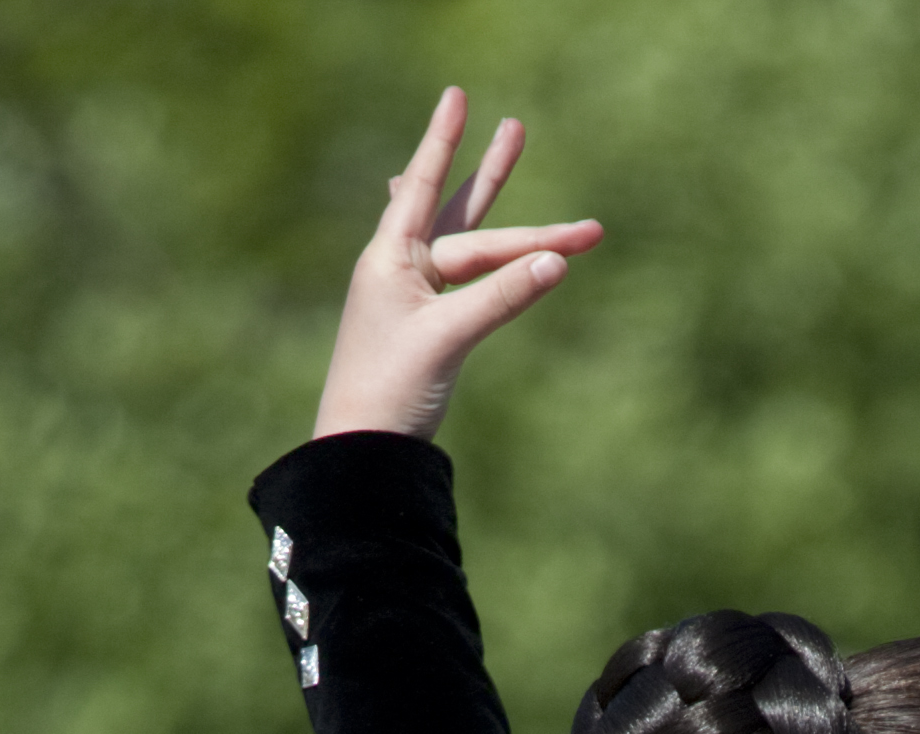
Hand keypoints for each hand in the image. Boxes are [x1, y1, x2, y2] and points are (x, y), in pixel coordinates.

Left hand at [311, 88, 599, 445]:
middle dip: (496, 179)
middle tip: (518, 127)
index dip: (443, 141)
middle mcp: (401, 269)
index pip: (427, 187)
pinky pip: (460, 276)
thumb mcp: (448, 337)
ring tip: (512, 157)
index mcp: (392, 258)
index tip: (456, 96)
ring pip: (469, 247)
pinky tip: (459, 226)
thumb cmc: (391, 391)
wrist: (361, 453)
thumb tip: (558, 262)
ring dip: (502, 217)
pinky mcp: (428, 328)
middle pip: (465, 221)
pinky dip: (475, 252)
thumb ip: (502, 296)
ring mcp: (415, 298)